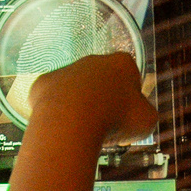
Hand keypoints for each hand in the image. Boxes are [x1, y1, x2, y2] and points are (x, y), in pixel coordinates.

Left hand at [26, 52, 156, 144]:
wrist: (71, 121)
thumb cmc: (115, 118)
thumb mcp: (146, 120)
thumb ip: (145, 113)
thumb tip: (138, 115)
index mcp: (122, 63)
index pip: (131, 78)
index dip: (130, 100)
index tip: (126, 118)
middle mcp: (93, 60)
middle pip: (102, 82)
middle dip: (103, 101)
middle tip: (105, 127)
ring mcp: (66, 69)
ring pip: (76, 89)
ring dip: (79, 106)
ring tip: (83, 131)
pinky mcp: (43, 83)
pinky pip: (53, 98)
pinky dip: (57, 112)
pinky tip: (62, 126)